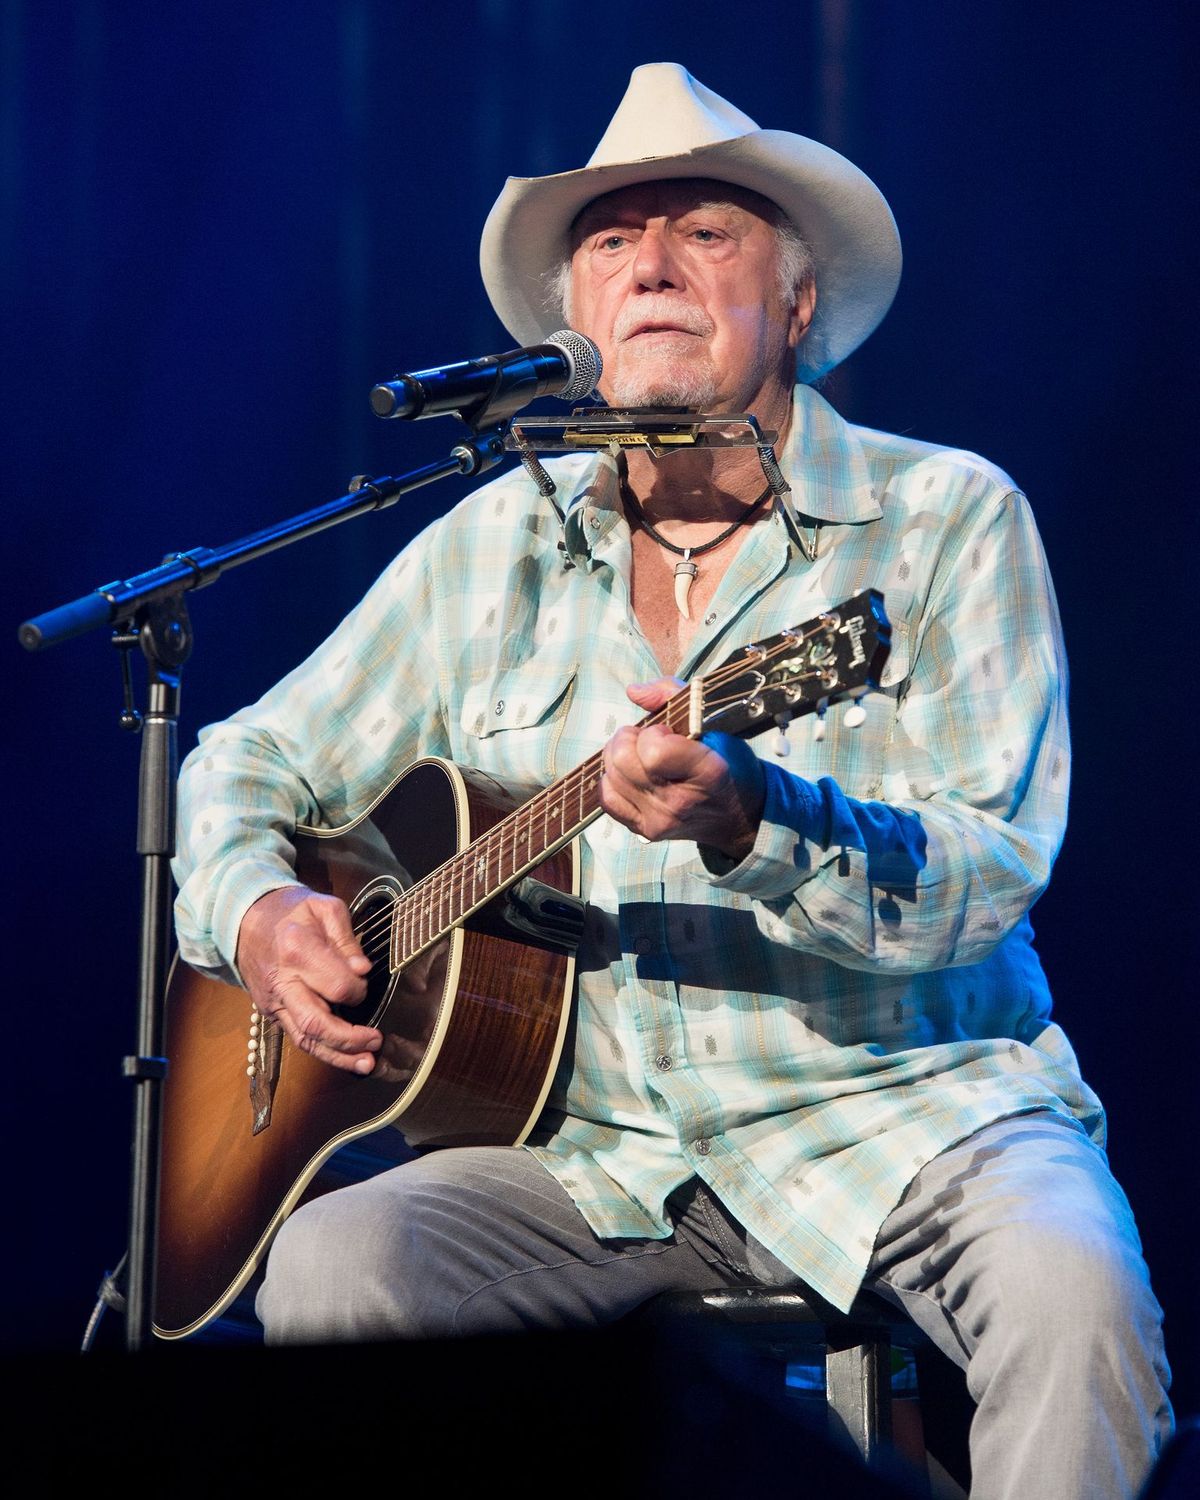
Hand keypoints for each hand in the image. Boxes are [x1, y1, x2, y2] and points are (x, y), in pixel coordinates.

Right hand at [235, 885, 382, 1074]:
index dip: (358, 988)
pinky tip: (345, 1057)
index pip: (336, 985)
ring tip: (367, 1063)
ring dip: (338, 1056)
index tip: (365, 979)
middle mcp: (282, 982)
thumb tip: (362, 969)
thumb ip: (346, 938)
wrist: (245, 919)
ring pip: (305, 1039)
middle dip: (349, 1038)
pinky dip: (323, 1051)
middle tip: (376, 1041)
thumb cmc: (290, 911)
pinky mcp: (271, 1012)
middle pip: (316, 1022)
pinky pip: (298, 1037)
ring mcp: (273, 1001)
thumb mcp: (323, 907)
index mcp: (296, 950)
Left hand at [599, 678, 765, 860]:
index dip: (653, 733)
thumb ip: (673, 695)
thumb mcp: (715, 722)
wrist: (735, 816)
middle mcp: (679, 802)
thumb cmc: (728, 763)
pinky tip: (631, 775)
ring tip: (641, 756)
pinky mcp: (644, 831)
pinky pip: (607, 799)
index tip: (668, 733)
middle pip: (622, 760)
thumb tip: (633, 691)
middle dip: (629, 739)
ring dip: (619, 757)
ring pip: (611, 776)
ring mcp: (659, 820)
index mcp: (706, 773)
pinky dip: (613, 781)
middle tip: (648, 739)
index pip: (653, 751)